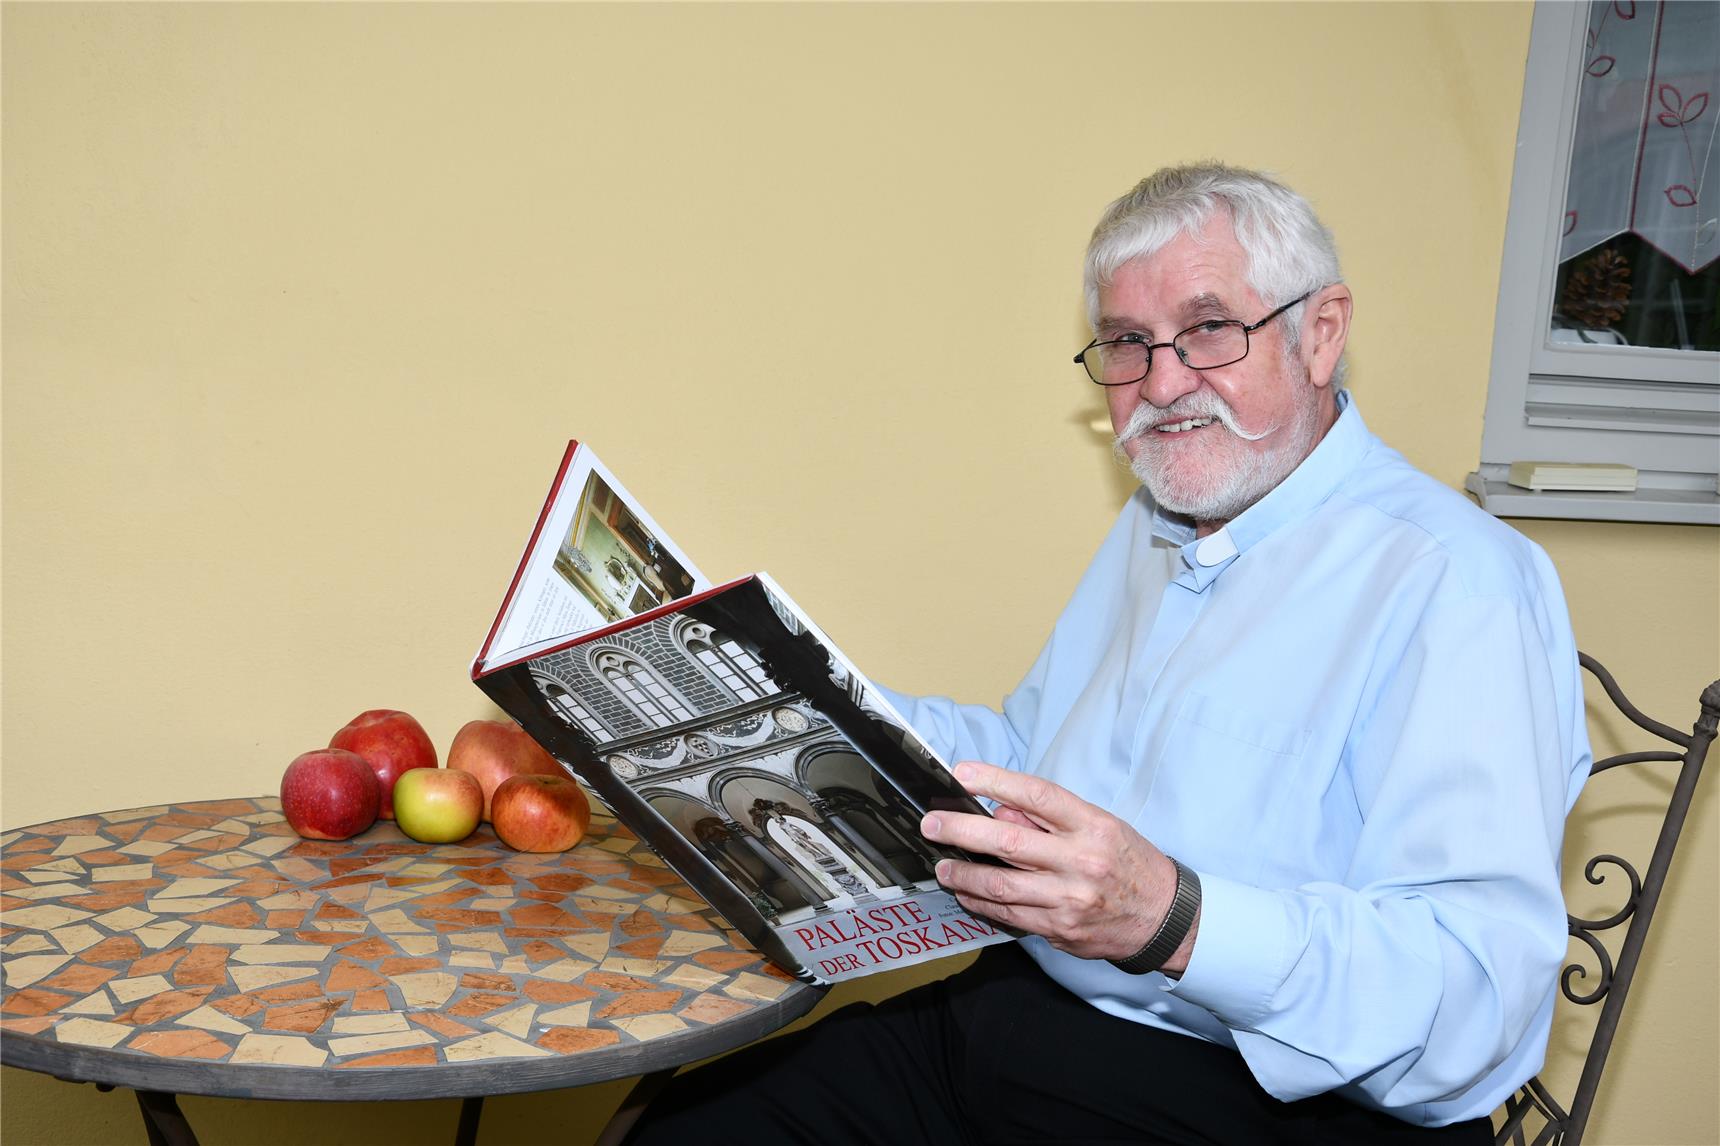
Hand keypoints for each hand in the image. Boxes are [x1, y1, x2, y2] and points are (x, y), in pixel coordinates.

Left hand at [921, 761, 1195, 971]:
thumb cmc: (1128, 863)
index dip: (996, 780)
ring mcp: (1069, 899)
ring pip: (1001, 885)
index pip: (1037, 795)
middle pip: (1008, 842)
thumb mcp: (1100, 826)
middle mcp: (1080, 861)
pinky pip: (1010, 915)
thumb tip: (999, 811)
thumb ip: (1050, 819)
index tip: (962, 773)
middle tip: (932, 824)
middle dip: (961, 831)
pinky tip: (966, 894)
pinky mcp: (1061, 930)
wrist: (1164, 918)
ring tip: (942, 866)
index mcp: (1092, 825)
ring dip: (963, 875)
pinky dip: (981, 904)